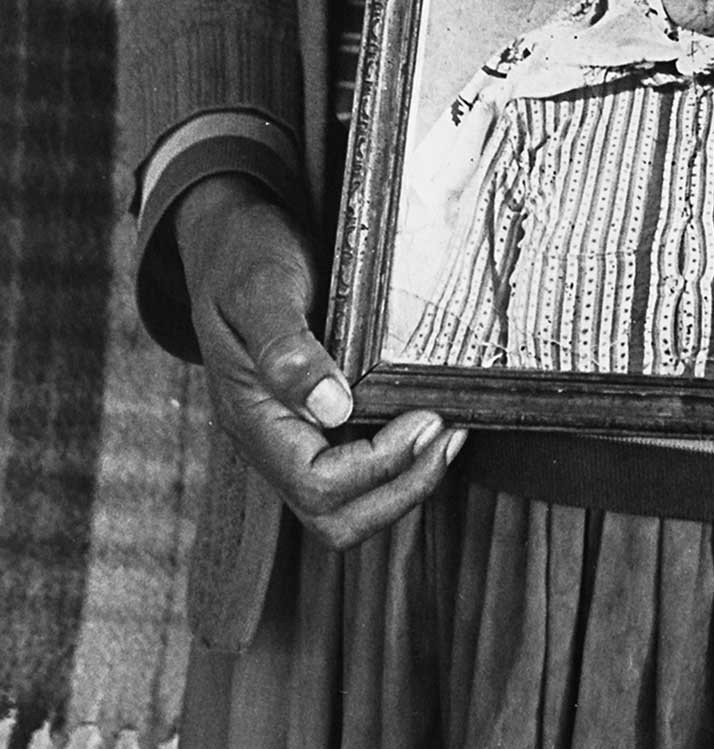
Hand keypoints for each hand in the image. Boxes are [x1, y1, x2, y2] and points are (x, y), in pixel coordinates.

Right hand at [175, 172, 465, 550]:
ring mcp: (291, 431)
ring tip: (449, 435)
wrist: (229, 232)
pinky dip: (398, 459)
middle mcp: (271, 437)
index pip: (318, 484)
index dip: (379, 465)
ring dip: (404, 482)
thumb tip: (331, 408)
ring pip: (346, 503)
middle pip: (334, 516)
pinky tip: (429, 420)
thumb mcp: (260, 288)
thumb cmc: (242, 255)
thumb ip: (286, 348)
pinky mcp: (313, 416)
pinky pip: (354, 466)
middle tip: (448, 437)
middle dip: (400, 490)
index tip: (426, 419)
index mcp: (251, 418)